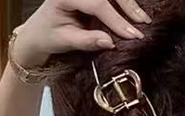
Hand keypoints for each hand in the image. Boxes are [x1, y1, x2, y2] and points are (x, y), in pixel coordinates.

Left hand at [12, 0, 151, 68]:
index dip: (116, 19)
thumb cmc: (49, 36)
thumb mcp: (65, 41)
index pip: (96, 2)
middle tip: (143, 24)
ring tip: (144, 20)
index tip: (131, 35)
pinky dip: (125, 4)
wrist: (39, 31)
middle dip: (127, 6)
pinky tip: (136, 14)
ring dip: (130, 4)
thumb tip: (110, 43)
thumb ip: (87, 41)